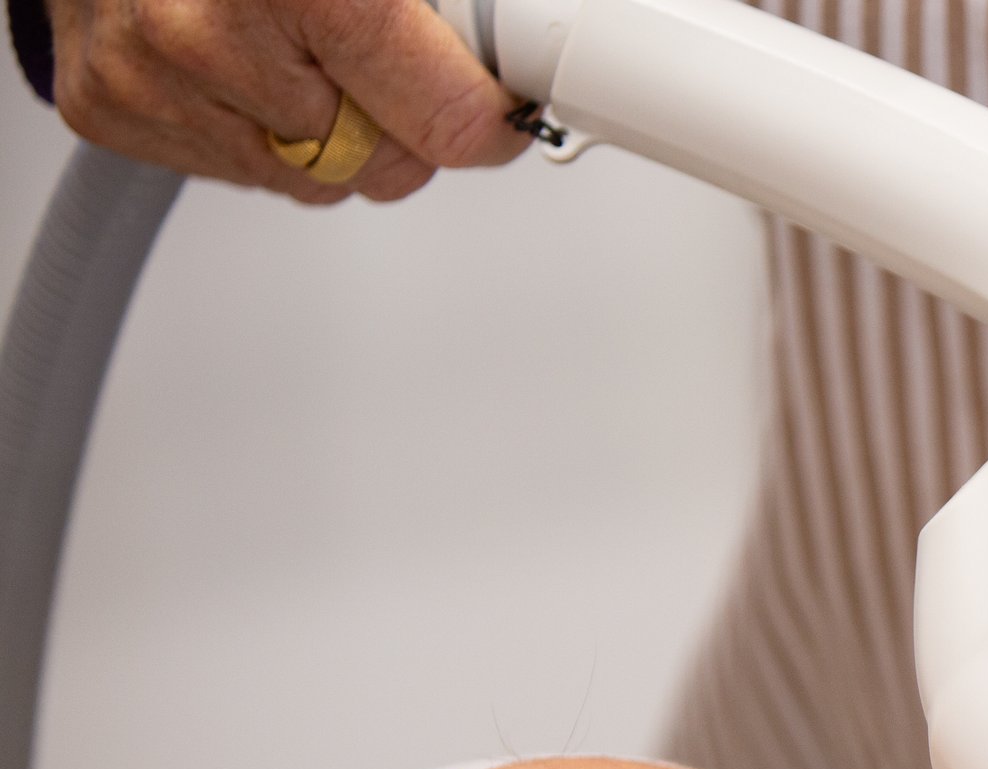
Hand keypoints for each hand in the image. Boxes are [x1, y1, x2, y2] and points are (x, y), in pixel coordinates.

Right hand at [45, 0, 529, 203]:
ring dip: (326, 124)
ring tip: (296, 38)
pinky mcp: (112, 110)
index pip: (449, 118)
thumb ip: (443, 5)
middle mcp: (209, 31)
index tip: (501, 98)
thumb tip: (520, 40)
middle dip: (403, 116)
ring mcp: (153, 80)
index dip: (489, 111)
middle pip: (385, 164)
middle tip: (381, 48)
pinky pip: (240, 169)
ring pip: (314, 178)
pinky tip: (238, 53)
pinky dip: (256, 122)